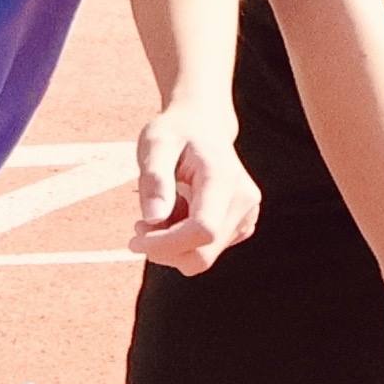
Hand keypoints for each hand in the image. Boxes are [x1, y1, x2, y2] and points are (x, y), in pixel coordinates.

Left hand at [129, 111, 253, 271]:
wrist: (204, 125)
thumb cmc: (175, 132)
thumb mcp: (155, 144)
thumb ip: (155, 179)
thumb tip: (154, 220)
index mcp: (223, 178)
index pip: (202, 230)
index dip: (166, 244)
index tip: (135, 238)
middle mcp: (243, 200)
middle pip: (203, 254)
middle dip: (164, 251)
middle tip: (139, 227)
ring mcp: (247, 215)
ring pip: (203, 258)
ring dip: (172, 246)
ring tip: (159, 212)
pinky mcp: (243, 225)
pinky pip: (208, 251)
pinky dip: (184, 242)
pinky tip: (179, 214)